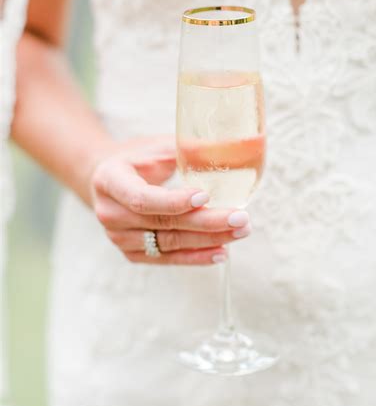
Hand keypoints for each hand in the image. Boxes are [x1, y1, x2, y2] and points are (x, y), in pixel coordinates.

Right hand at [90, 136, 250, 264]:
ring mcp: (119, 238)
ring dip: (208, 240)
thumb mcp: (156, 147)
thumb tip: (229, 148)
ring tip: (240, 231)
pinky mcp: (133, 254)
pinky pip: (168, 258)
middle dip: (206, 222)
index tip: (205, 196)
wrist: (105, 181)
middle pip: (162, 222)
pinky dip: (197, 256)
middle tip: (240, 218)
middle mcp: (109, 213)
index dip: (173, 201)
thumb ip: (187, 149)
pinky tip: (222, 251)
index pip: (141, 198)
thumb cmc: (137, 158)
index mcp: (109, 180)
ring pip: (169, 243)